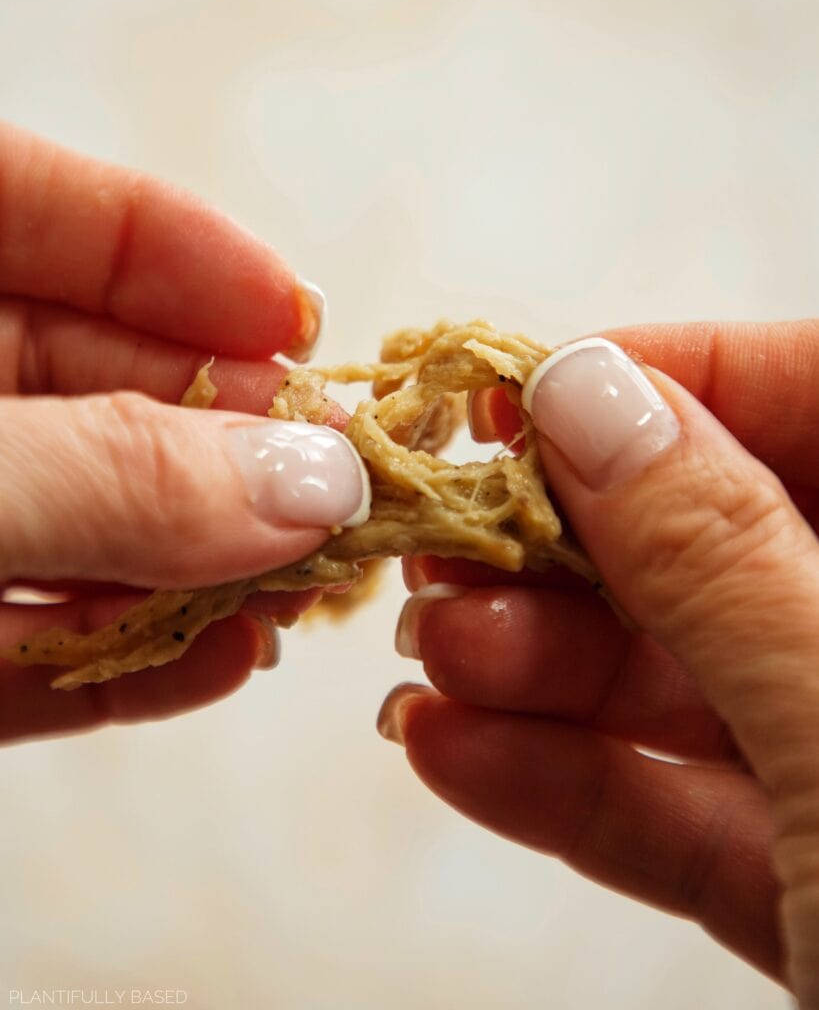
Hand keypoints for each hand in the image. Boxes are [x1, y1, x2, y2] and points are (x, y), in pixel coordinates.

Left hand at [0, 123, 367, 742]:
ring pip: (85, 521)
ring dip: (202, 558)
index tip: (300, 316)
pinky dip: (130, 656)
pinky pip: (38, 644)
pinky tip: (225, 657)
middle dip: (224, 437)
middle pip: (93, 386)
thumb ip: (106, 477)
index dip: (178, 253)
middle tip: (347, 485)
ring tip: (313, 582)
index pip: (37, 213)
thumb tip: (308, 483)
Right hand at [379, 322, 818, 1002]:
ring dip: (543, 672)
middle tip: (446, 551)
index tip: (522, 392)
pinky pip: (686, 810)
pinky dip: (566, 784)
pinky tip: (453, 752)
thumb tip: (588, 396)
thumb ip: (726, 558)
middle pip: (730, 545)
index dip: (668, 379)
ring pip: (692, 685)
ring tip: (430, 661)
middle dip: (573, 552)